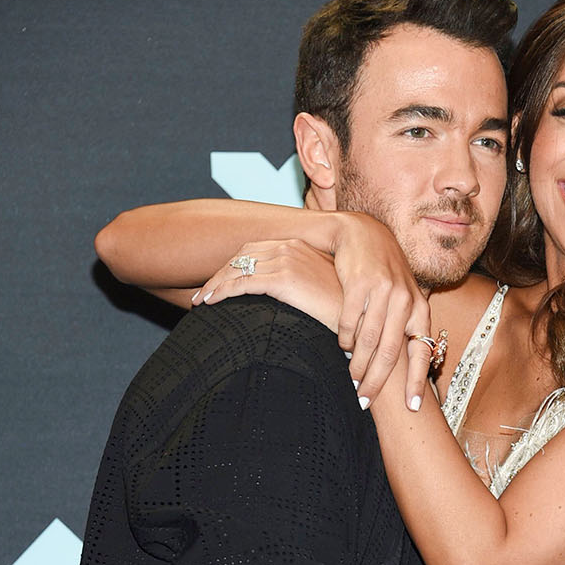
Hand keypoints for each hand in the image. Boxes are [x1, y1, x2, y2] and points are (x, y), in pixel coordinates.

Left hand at [193, 238, 343, 327]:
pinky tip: (212, 302)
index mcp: (299, 246)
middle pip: (242, 255)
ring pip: (239, 268)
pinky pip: (244, 282)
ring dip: (216, 284)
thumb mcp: (319, 291)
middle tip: (203, 294)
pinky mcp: (286, 278)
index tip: (219, 284)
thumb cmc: (344, 311)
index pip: (255, 250)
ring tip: (202, 302)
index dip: (233, 266)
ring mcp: (288, 260)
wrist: (362, 318)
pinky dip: (223, 291)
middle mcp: (291, 247)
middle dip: (219, 274)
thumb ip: (299, 285)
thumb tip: (282, 297)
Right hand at [329, 213, 433, 410]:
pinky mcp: (359, 282)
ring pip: (369, 340)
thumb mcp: (403, 298)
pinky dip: (344, 338)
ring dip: (358, 365)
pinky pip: (349, 321)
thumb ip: (405, 327)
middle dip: (377, 381)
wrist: (364, 234)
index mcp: (420, 308)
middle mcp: (406, 300)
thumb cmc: (384, 274)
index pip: (423, 351)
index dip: (417, 382)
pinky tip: (341, 347)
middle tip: (365, 401)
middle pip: (391, 352)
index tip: (412, 408)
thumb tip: (408, 368)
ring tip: (352, 381)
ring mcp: (383, 291)